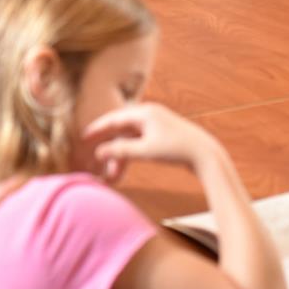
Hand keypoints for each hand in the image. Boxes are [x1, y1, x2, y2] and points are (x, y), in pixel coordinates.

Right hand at [82, 103, 217, 182]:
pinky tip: (125, 169)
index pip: (114, 118)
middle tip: (95, 159)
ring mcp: (157, 124)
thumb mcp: (145, 151)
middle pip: (121, 130)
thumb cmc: (176, 150)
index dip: (97, 129)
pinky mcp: (163, 135)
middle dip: (109, 148)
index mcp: (144, 113)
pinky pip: (140, 142)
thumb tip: (100, 152)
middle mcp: (149, 114)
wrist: (205, 154)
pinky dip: (131, 155)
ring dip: (121, 156)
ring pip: (131, 139)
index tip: (83, 137)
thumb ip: (121, 151)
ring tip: (114, 175)